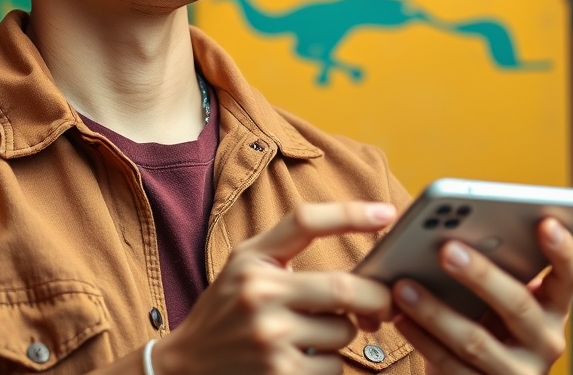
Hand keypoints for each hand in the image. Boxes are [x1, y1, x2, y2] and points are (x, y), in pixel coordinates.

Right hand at [153, 202, 396, 374]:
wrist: (186, 366)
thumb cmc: (227, 310)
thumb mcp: (244, 267)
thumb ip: (286, 252)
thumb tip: (356, 258)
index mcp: (251, 260)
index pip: (305, 222)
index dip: (350, 213)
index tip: (387, 212)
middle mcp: (258, 294)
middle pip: (344, 287)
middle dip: (376, 298)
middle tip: (384, 304)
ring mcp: (269, 337)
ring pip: (343, 332)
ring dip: (343, 335)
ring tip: (316, 335)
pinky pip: (333, 366)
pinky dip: (328, 365)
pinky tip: (303, 360)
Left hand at [391, 218, 572, 374]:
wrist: (478, 374)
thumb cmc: (485, 320)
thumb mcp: (498, 297)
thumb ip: (493, 267)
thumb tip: (452, 230)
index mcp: (553, 306)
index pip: (570, 276)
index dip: (563, 249)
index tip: (545, 221)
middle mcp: (546, 341)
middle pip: (518, 305)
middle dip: (481, 275)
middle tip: (446, 249)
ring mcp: (519, 372)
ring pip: (477, 341)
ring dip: (436, 312)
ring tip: (404, 286)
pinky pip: (452, 366)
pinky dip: (422, 339)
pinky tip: (400, 317)